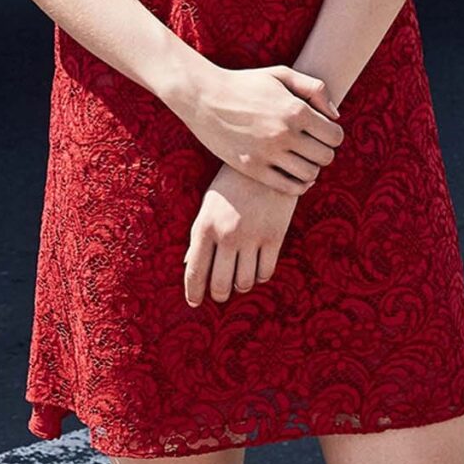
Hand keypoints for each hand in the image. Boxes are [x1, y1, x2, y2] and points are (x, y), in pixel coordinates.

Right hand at [178, 61, 343, 196]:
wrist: (203, 97)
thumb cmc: (245, 83)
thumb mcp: (281, 74)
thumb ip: (315, 89)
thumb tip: (335, 116)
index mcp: (295, 109)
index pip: (335, 135)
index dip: (333, 135)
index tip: (322, 132)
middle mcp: (284, 133)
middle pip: (325, 157)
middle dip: (323, 152)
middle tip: (312, 146)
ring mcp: (268, 153)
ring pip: (310, 174)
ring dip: (311, 169)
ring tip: (302, 159)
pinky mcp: (253, 168)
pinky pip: (289, 188)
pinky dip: (299, 185)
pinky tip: (294, 174)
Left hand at [185, 165, 296, 305]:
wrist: (268, 160)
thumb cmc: (232, 184)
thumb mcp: (209, 205)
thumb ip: (200, 237)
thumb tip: (188, 265)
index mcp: (204, 226)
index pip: (195, 271)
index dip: (193, 292)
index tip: (195, 303)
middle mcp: (227, 235)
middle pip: (221, 283)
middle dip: (219, 294)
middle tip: (220, 294)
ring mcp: (252, 236)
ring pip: (245, 281)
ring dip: (241, 285)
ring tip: (240, 279)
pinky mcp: (275, 235)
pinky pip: (266, 271)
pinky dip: (260, 276)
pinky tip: (257, 269)